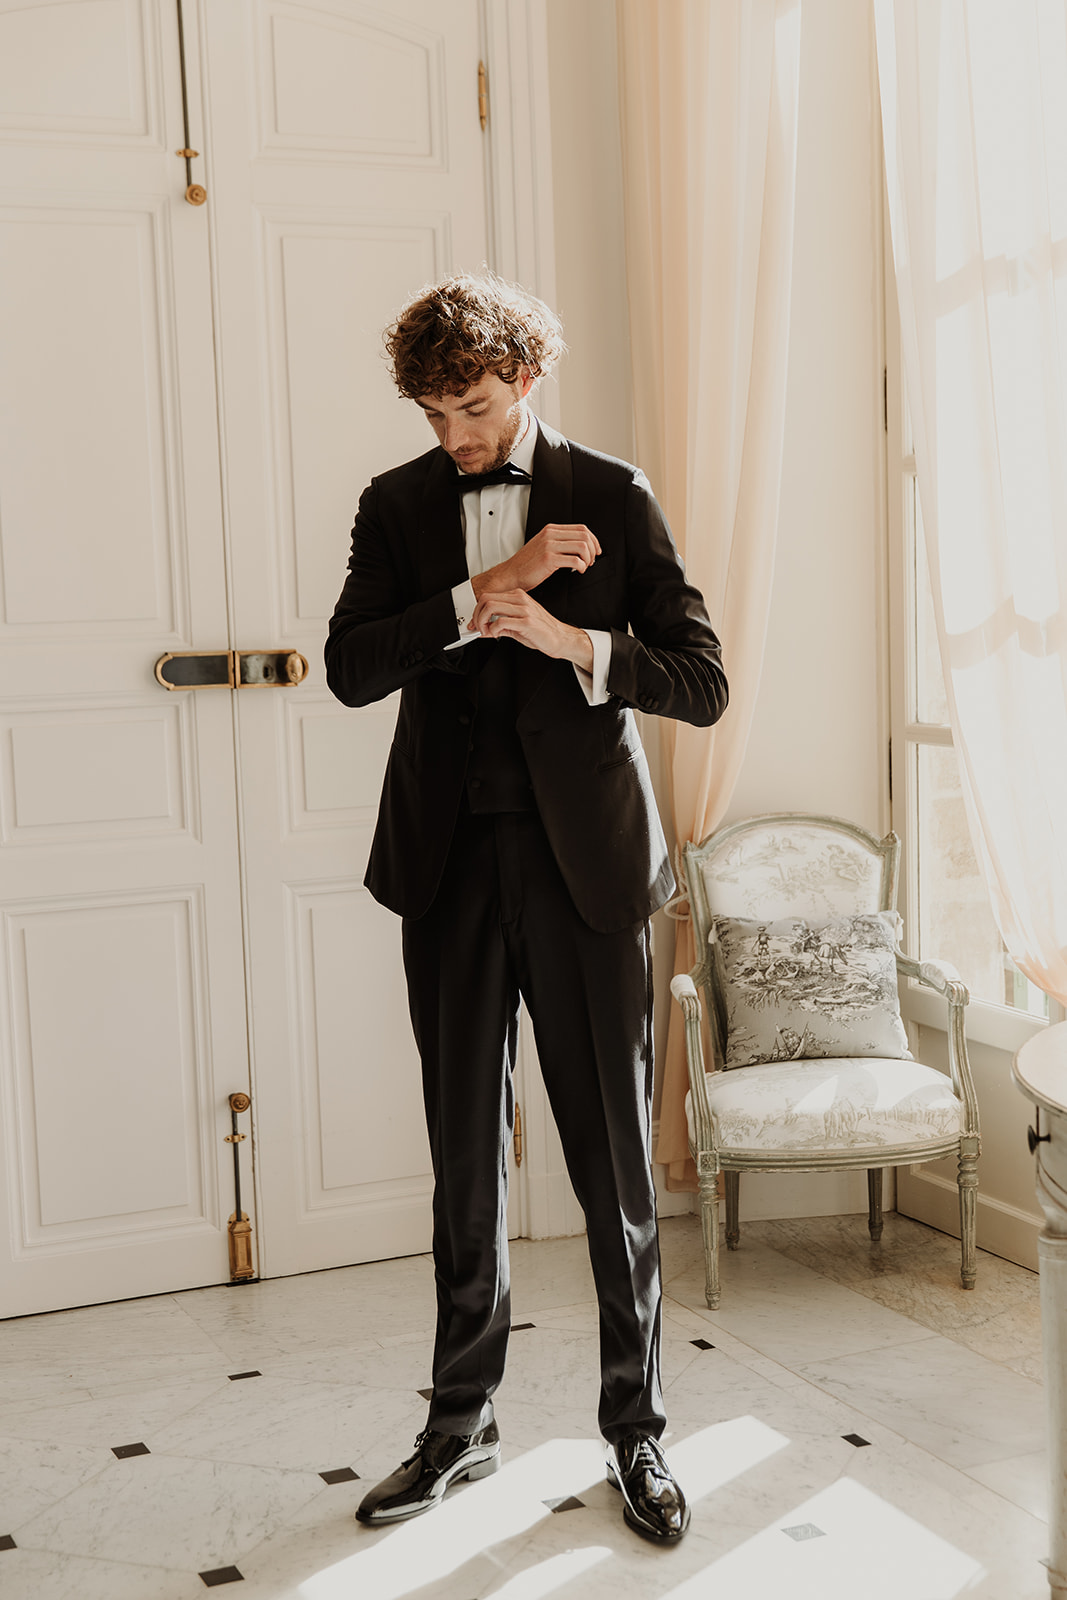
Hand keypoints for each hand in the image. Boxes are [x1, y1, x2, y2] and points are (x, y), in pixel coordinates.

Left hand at [470, 589, 593, 669]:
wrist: (559, 638)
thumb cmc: (541, 631)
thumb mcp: (517, 625)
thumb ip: (499, 625)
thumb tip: (483, 629)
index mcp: (518, 596)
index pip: (488, 596)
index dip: (477, 610)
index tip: (475, 623)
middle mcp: (520, 599)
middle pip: (486, 599)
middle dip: (477, 616)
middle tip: (479, 628)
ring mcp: (524, 609)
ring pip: (491, 607)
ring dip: (482, 622)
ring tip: (487, 632)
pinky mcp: (527, 621)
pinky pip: (501, 622)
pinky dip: (493, 630)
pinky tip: (497, 635)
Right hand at [471, 523, 600, 599]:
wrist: (510, 575)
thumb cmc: (526, 565)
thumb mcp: (543, 546)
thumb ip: (559, 542)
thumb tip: (580, 546)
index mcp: (551, 530)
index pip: (581, 529)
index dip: (594, 540)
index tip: (596, 550)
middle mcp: (550, 535)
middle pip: (585, 536)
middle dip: (592, 550)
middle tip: (591, 561)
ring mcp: (549, 546)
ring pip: (582, 547)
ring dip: (588, 558)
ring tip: (584, 566)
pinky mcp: (548, 559)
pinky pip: (574, 560)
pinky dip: (581, 567)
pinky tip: (577, 571)